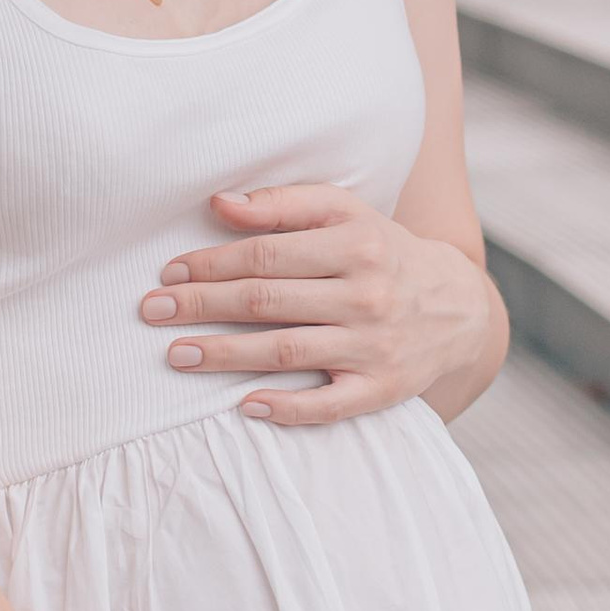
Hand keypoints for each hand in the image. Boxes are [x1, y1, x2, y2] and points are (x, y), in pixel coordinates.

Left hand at [138, 183, 500, 426]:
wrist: (457, 307)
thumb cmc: (383, 252)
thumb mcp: (346, 213)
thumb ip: (283, 204)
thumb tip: (218, 204)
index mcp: (356, 244)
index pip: (266, 254)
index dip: (211, 263)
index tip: (168, 272)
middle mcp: (367, 294)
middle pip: (267, 301)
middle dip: (203, 306)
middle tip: (152, 312)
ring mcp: (374, 345)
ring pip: (286, 351)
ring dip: (225, 355)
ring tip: (177, 355)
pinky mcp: (381, 389)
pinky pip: (327, 404)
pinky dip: (285, 407)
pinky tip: (243, 405)